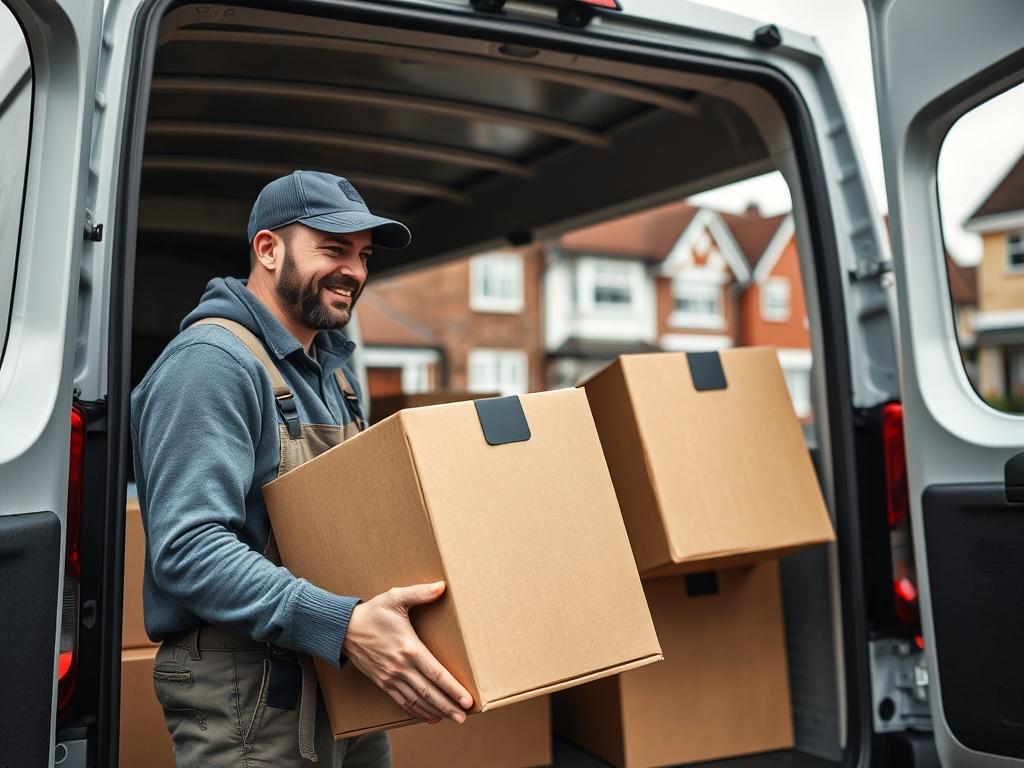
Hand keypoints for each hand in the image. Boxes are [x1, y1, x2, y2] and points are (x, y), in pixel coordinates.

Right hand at [342, 580, 473, 724]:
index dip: (452, 688)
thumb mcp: (395, 598)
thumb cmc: (372, 612)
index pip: (435, 673)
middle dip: (448, 705)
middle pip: (429, 692)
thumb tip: (442, 586)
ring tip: (452, 719)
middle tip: (464, 718)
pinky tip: (430, 716)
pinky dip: (417, 711)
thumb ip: (420, 592)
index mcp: (408, 648)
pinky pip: (402, 701)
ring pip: (417, 700)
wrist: (342, 629)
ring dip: (436, 711)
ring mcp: (390, 677)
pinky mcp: (383, 682)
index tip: (467, 700)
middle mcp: (400, 667)